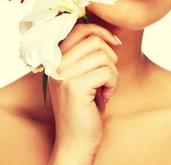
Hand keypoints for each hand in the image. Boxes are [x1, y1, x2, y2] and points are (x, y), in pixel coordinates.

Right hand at [48, 21, 120, 155]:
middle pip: (94, 40)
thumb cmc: (84, 107)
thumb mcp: (82, 74)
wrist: (76, 140)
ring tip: (104, 88)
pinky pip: (107, 72)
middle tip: (107, 76)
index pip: (79, 29)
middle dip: (110, 56)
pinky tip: (104, 97)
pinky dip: (113, 84)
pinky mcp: (75, 86)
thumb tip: (103, 32)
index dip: (101, 32)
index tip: (115, 43)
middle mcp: (56, 64)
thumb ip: (85, 53)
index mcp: (55, 58)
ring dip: (112, 73)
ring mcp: (63, 74)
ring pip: (103, 56)